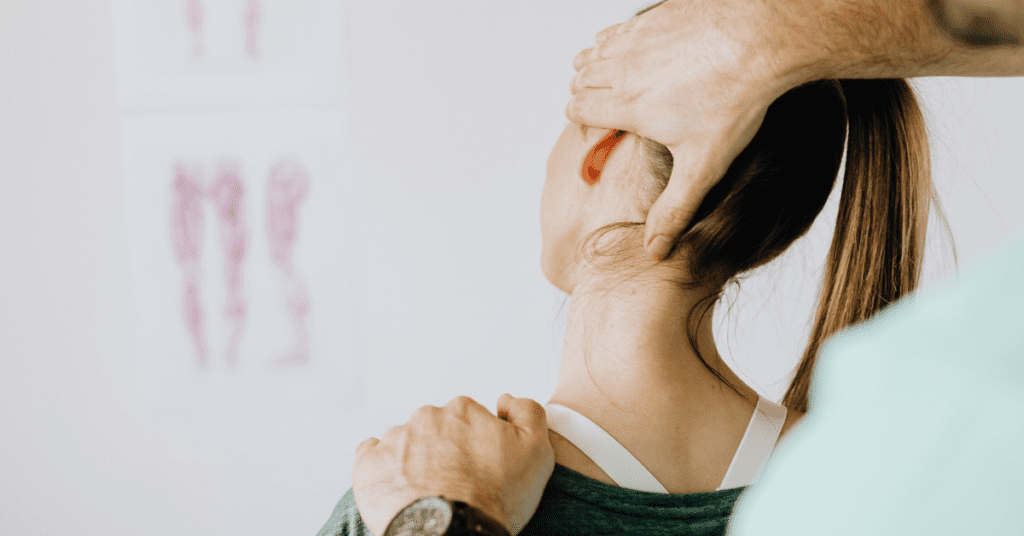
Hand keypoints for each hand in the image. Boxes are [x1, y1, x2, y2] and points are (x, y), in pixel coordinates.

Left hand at [352, 394, 554, 535]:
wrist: (453, 533)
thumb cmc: (494, 498)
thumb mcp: (536, 451)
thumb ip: (528, 412)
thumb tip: (506, 399)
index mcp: (462, 410)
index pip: (469, 419)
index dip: (477, 444)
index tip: (480, 467)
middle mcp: (426, 418)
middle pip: (436, 430)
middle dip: (445, 450)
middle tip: (456, 483)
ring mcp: (395, 440)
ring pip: (406, 444)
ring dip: (416, 461)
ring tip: (429, 493)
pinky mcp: (369, 465)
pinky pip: (372, 456)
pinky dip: (383, 468)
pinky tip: (398, 486)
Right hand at [566, 0, 805, 259]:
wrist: (762, 39)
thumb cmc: (735, 101)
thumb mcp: (704, 166)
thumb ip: (675, 209)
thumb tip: (654, 250)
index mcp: (627, 106)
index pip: (577, 109)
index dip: (582, 121)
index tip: (599, 129)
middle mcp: (623, 69)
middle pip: (580, 79)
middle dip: (586, 94)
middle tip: (608, 109)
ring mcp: (637, 38)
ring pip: (593, 51)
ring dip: (598, 67)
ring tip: (620, 83)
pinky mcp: (655, 16)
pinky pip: (618, 29)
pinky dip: (618, 42)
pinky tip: (640, 54)